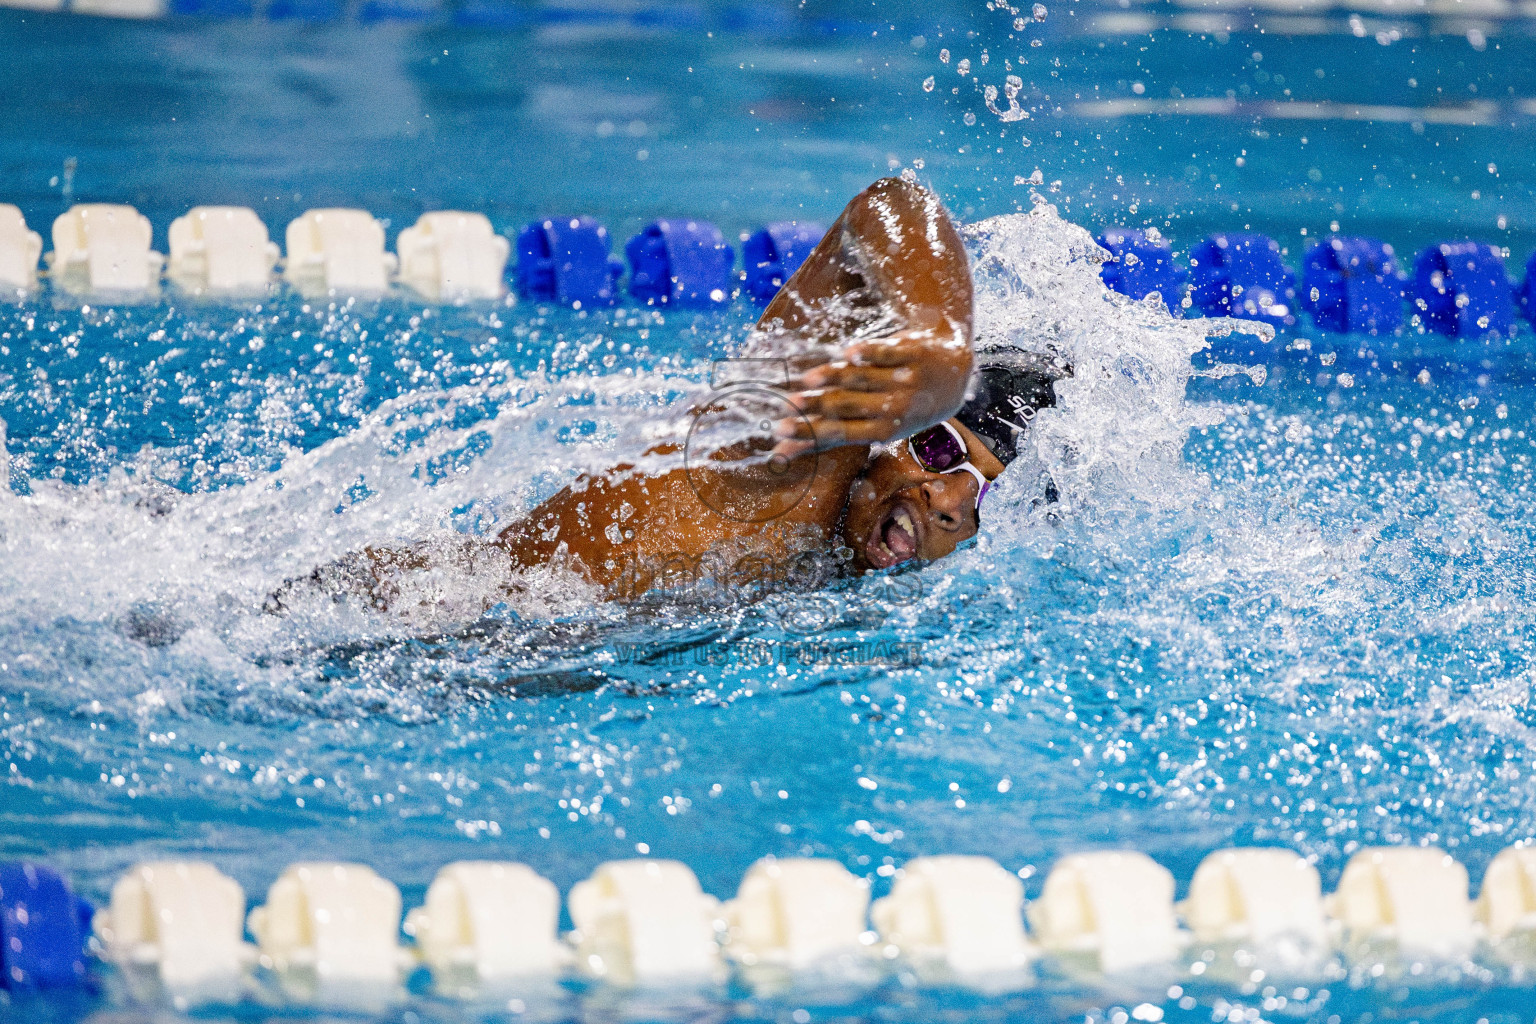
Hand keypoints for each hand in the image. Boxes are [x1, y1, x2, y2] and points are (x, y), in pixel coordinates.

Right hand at [772, 328, 971, 456]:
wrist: (954, 373)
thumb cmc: (904, 405)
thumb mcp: (879, 426)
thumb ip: (834, 434)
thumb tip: (783, 452)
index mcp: (884, 430)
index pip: (839, 433)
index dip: (810, 433)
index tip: (781, 433)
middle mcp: (895, 408)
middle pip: (847, 407)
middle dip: (816, 408)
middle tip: (787, 406)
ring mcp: (905, 380)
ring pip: (863, 380)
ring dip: (834, 379)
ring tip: (807, 380)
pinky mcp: (912, 353)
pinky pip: (886, 354)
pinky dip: (867, 354)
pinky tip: (846, 353)